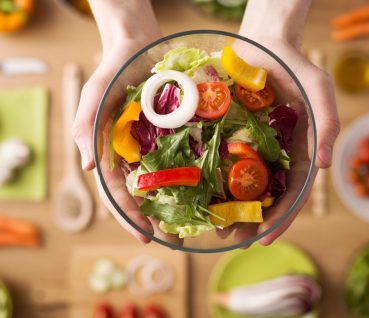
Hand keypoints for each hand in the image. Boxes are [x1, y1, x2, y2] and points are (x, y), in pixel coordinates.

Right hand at [72, 0, 181, 244]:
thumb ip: (85, 127)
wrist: (139, 44)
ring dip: (175, 204)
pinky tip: (204, 189)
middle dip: (155, 218)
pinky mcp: (175, 131)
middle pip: (143, 192)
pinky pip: (183, 156)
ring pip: (164, 179)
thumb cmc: (113, 69)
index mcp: (111, 150)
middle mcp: (134, 152)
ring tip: (191, 225)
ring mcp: (156, 143)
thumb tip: (86, 170)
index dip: (130, 215)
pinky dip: (191, 175)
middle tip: (174, 240)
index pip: (118, 191)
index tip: (145, 237)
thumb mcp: (95, 95)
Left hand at [226, 0, 339, 245]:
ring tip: (217, 230)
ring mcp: (253, 146)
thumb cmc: (294, 65)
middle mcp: (276, 154)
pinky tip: (202, 196)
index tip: (265, 239)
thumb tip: (326, 166)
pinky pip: (222, 161)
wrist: (263, 43)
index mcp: (300, 150)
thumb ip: (327, 124)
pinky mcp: (231, 134)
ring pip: (243, 185)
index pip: (293, 193)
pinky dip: (215, 182)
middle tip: (234, 241)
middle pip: (266, 196)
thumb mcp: (319, 90)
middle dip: (253, 222)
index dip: (282, 217)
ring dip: (232, 209)